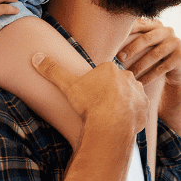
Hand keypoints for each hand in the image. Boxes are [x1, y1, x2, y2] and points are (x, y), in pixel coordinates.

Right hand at [32, 53, 148, 136]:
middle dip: (110, 92)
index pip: (103, 74)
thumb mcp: (68, 86)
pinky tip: (121, 122)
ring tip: (110, 115)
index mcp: (110, 69)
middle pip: (116, 83)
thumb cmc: (90, 104)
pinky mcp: (145, 107)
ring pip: (129, 95)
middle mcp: (127, 76)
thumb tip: (36, 57)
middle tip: (98, 106)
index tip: (89, 96)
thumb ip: (53, 71)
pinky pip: (139, 109)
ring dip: (122, 102)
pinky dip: (132, 114)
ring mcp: (138, 92)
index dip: (95, 85)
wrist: (111, 123)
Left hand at [116, 18, 180, 91]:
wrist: (179, 66)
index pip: (140, 24)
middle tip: (119, 58)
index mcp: (156, 24)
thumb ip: (133, 37)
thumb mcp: (147, 43)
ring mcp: (176, 43)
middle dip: (132, 49)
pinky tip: (141, 82)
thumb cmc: (155, 53)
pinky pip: (163, 67)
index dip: (126, 31)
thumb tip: (106, 41)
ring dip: (140, 65)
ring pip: (155, 54)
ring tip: (129, 74)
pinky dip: (150, 76)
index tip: (113, 41)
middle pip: (147, 38)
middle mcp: (167, 31)